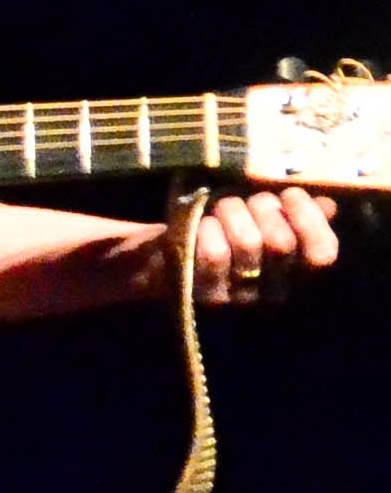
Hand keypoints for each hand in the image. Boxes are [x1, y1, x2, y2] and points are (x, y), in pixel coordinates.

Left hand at [192, 184, 341, 306]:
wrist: (168, 269)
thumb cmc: (225, 241)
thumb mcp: (265, 227)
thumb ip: (297, 218)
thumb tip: (325, 206)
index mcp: (297, 278)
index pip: (322, 254)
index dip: (310, 219)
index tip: (291, 195)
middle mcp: (273, 294)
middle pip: (280, 243)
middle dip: (265, 207)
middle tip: (250, 199)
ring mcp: (237, 298)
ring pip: (247, 242)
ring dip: (234, 212)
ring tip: (224, 207)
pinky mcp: (202, 296)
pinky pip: (213, 253)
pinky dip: (209, 228)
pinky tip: (203, 223)